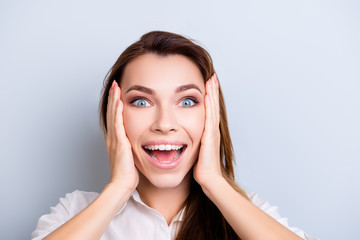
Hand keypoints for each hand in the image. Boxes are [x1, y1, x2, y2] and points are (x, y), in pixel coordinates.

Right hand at [106, 80, 138, 190]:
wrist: (122, 185)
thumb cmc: (127, 174)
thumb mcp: (130, 157)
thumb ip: (131, 148)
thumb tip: (138, 144)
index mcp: (116, 140)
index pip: (115, 118)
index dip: (115, 105)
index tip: (117, 93)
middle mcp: (113, 137)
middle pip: (112, 113)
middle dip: (113, 98)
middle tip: (114, 84)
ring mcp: (115, 139)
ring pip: (114, 115)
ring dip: (114, 100)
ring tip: (115, 87)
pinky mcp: (119, 143)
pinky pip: (118, 123)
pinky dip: (118, 112)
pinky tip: (120, 102)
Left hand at [193, 74, 222, 188]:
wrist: (209, 179)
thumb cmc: (202, 168)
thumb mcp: (196, 151)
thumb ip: (193, 142)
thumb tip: (184, 138)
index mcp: (208, 132)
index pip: (209, 110)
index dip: (209, 97)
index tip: (207, 84)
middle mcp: (212, 129)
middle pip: (213, 105)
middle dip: (212, 90)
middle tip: (212, 76)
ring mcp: (212, 132)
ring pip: (212, 108)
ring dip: (212, 93)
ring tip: (212, 79)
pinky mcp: (210, 136)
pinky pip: (209, 117)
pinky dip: (209, 105)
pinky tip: (207, 95)